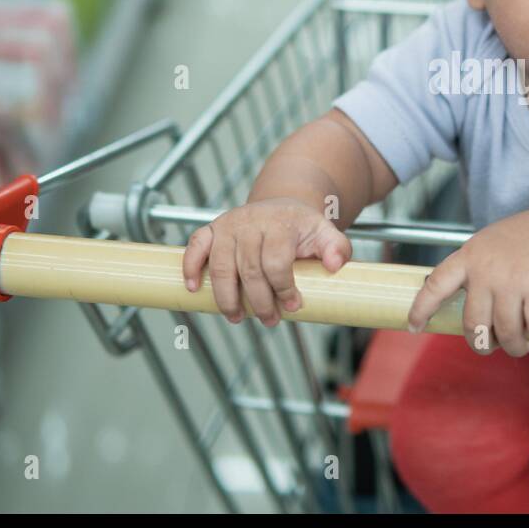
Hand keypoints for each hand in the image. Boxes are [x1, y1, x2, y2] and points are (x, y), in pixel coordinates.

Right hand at [182, 197, 351, 325]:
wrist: (282, 206)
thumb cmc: (302, 227)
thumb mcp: (326, 233)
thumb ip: (337, 248)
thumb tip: (334, 266)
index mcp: (280, 223)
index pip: (276, 261)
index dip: (283, 288)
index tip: (292, 306)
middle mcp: (251, 221)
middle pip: (249, 269)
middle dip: (258, 301)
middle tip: (269, 320)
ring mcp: (229, 225)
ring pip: (220, 265)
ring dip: (226, 296)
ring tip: (237, 317)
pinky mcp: (212, 229)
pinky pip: (195, 246)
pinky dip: (190, 267)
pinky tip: (194, 289)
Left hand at [407, 204, 528, 355]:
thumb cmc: (522, 241)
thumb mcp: (486, 247)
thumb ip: (473, 273)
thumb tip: (471, 319)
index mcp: (468, 257)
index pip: (435, 285)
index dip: (421, 309)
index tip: (414, 327)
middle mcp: (486, 270)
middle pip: (474, 324)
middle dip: (482, 344)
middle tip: (493, 345)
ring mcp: (512, 279)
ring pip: (506, 332)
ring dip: (514, 346)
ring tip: (521, 344)